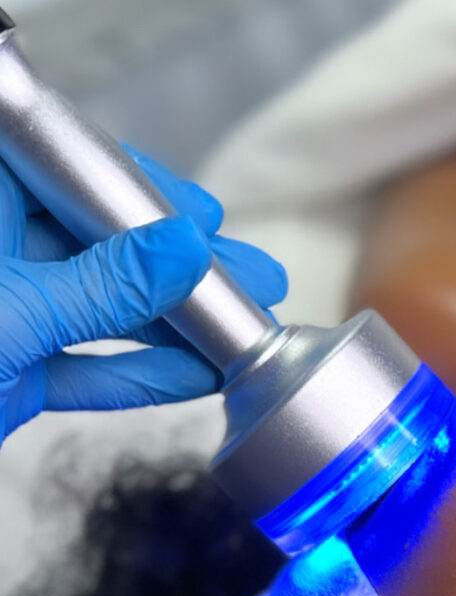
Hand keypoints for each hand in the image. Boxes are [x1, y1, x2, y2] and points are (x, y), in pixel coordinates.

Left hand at [0, 147, 287, 443]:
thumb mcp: (18, 313)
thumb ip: (104, 286)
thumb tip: (186, 251)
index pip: (72, 177)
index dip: (142, 194)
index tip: (204, 215)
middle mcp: (2, 258)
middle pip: (103, 249)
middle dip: (182, 270)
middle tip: (250, 277)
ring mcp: (9, 319)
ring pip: (104, 313)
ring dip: (177, 328)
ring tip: (245, 333)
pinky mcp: (16, 376)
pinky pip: (91, 371)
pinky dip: (144, 378)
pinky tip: (199, 377)